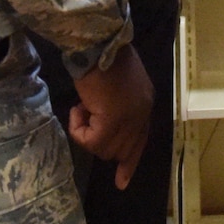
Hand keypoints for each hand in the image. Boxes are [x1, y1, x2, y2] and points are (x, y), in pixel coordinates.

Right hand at [67, 46, 153, 189]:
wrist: (96, 41)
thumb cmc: (101, 55)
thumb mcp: (117, 81)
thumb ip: (117, 102)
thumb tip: (101, 118)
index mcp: (145, 102)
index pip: (141, 140)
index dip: (129, 161)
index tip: (121, 182)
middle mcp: (142, 113)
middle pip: (121, 149)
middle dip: (99, 141)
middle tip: (84, 114)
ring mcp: (130, 119)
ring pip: (104, 149)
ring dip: (87, 132)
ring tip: (82, 106)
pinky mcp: (113, 122)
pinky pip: (91, 142)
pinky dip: (78, 129)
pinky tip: (77, 109)